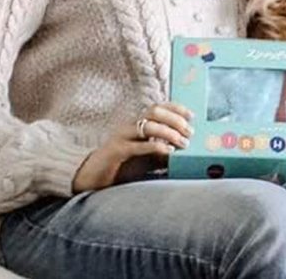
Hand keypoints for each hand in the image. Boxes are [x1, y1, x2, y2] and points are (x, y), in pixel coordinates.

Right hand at [72, 102, 194, 192]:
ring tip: (183, 143)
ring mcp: (122, 137)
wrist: (93, 177)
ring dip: (169, 132)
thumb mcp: (147, 159)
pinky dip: (155, 146)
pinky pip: (137, 145)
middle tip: (189, 132)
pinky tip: (168, 151)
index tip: (191, 115)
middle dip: (175, 119)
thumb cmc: (122, 167)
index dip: (175, 108)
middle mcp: (129, 126)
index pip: (157, 107)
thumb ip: (163, 153)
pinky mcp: (116, 151)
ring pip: (147, 125)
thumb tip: (185, 153)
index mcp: (137, 125)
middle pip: (154, 111)